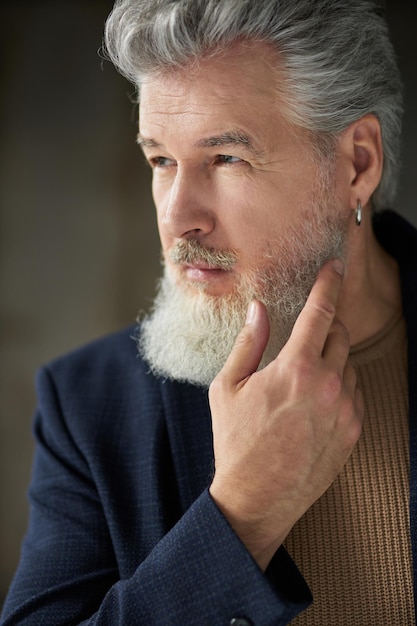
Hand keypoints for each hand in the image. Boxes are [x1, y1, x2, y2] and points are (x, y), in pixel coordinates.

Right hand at [209, 259, 363, 569]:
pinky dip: (340, 387)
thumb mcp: (228, 387)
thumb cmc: (237, 441)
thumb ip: (248, 342)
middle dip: (326, 327)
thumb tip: (259, 309)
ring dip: (332, 360)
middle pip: (340, 335)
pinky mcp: (354, 430)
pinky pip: (355, 393)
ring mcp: (345, 409)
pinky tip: (315, 402)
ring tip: (303, 381)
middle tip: (306, 338)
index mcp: (296, 367)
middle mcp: (328, 384)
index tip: (335, 267)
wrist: (258, 497)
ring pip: (349, 365)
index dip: (329, 284)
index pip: (321, 312)